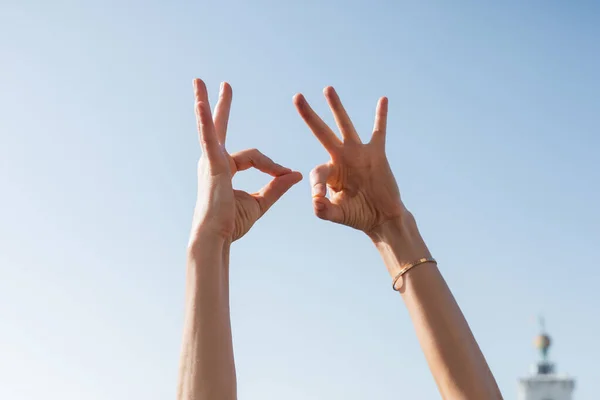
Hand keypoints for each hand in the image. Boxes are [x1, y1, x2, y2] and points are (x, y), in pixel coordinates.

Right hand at [192, 79, 301, 242]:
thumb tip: (296, 174)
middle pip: (219, 128)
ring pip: (212, 127)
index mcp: (225, 169)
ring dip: (208, 103)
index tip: (285, 174)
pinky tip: (200, 103)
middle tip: (224, 85)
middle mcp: (214, 161)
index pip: (254, 157)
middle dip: (221, 106)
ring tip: (200, 81)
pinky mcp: (211, 165)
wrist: (217, 237)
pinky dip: (204, 121)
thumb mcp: (260, 202)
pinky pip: (209, 138)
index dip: (272, 165)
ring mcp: (210, 161)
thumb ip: (276, 185)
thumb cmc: (232, 223)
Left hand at [293, 87, 404, 234]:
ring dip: (336, 107)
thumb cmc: (357, 216)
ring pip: (345, 125)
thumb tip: (315, 200)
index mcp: (328, 173)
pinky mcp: (376, 154)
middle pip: (321, 132)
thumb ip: (324, 210)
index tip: (320, 197)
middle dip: (309, 116)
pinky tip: (383, 100)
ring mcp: (358, 154)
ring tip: (327, 89)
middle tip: (297, 97)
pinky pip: (378, 132)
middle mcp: (340, 158)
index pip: (317, 172)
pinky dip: (381, 117)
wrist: (381, 218)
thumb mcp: (337, 215)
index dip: (317, 184)